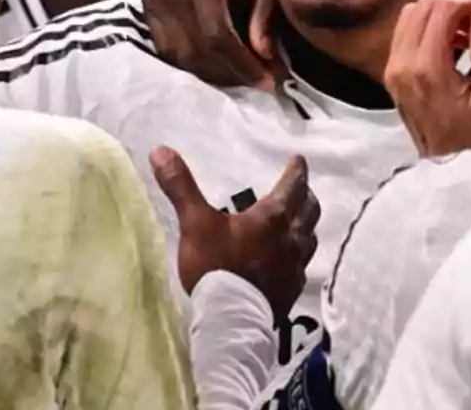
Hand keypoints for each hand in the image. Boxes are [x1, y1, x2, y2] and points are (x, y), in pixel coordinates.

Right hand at [143, 0, 278, 88]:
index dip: (244, 65)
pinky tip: (226, 65)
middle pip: (195, 51)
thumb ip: (265, 12)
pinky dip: (197, 63)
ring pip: (179, 56)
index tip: (273, 83)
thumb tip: (263, 56)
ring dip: (215, 73)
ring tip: (249, 75)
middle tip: (267, 82)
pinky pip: (169, 49)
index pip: (216, 35)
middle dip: (232, 74)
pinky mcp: (149, 6)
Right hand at [151, 146, 319, 318]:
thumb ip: (181, 187)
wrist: (231, 320)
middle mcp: (291, 238)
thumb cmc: (216, 267)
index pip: (293, 186)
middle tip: (302, 189)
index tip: (299, 160)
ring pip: (310, 238)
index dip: (297, 171)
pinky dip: (299, 255)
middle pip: (309, 210)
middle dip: (306, 196)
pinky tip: (290, 261)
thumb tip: (161, 151)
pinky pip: (302, 266)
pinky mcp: (292, 289)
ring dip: (306, 225)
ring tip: (298, 221)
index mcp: (272, 217)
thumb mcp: (195, 223)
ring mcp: (295, 265)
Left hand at [384, 0, 470, 156]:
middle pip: (423, 5)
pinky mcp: (392, 72)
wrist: (448, 165)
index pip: (440, 9)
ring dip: (440, 13)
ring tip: (466, 29)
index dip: (467, 0)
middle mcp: (402, 64)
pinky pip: (405, 30)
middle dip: (455, 3)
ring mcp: (392, 68)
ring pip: (411, 14)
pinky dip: (428, 25)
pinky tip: (451, 42)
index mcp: (427, 70)